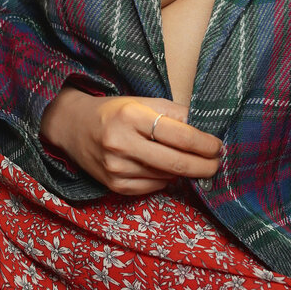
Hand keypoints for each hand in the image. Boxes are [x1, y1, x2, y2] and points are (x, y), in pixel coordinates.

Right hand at [39, 88, 222, 195]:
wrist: (73, 127)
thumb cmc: (113, 111)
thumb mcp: (141, 102)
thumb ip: (173, 112)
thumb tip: (206, 127)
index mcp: (131, 116)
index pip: (180, 135)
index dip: (205, 144)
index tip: (218, 146)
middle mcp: (122, 143)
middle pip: (176, 163)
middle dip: (204, 166)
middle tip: (216, 163)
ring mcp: (116, 167)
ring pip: (166, 177)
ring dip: (186, 173)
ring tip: (194, 164)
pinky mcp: (114, 185)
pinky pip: (152, 187)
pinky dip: (165, 180)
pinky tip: (166, 170)